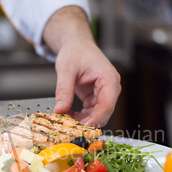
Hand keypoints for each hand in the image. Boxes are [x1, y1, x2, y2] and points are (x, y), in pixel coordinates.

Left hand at [42, 6, 120, 127]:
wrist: (76, 44)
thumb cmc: (75, 51)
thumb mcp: (66, 69)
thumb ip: (64, 90)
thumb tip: (60, 109)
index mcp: (108, 78)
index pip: (107, 104)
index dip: (96, 118)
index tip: (82, 127)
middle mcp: (110, 87)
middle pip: (104, 112)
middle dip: (88, 121)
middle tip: (70, 127)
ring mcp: (104, 92)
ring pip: (97, 114)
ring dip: (83, 120)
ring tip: (66, 120)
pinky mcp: (96, 96)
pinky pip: (91, 111)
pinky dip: (80, 115)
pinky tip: (68, 114)